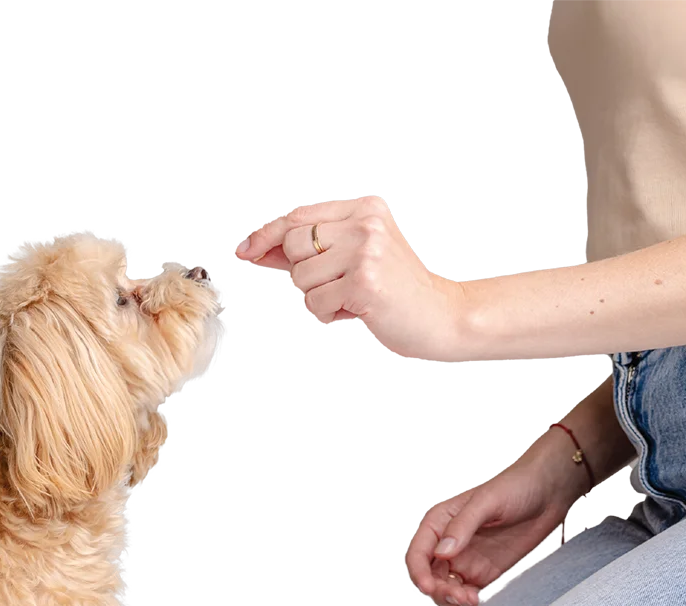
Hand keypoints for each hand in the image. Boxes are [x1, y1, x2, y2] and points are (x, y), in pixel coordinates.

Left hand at [235, 196, 470, 360]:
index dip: (265, 234)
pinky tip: (358, 313)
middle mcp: (365, 223)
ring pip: (300, 278)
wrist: (439, 315)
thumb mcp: (351, 256)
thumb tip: (254, 246)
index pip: (296, 215)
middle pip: (293, 245)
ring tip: (351, 299)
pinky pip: (315, 304)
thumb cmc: (394, 289)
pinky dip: (330, 317)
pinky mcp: (363, 282)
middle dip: (304, 274)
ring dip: (319, 298)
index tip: (246, 248)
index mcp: (363, 209)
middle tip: (338, 284)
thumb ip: (307, 249)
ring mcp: (365, 251)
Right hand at [405, 454, 578, 605]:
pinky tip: (476, 603)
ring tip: (470, 601)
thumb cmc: (516, 487)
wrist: (549, 493)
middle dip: (439, 591)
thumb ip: (462, 527)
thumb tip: (442, 552)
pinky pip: (466, 594)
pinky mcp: (483, 573)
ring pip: (445, 589)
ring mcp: (465, 560)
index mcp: (440, 523)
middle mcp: (448, 544)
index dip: (419, 573)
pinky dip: (466, 604)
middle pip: (429, 577)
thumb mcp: (486, 502)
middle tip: (459, 596)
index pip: (418, 554)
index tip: (429, 587)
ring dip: (451, 600)